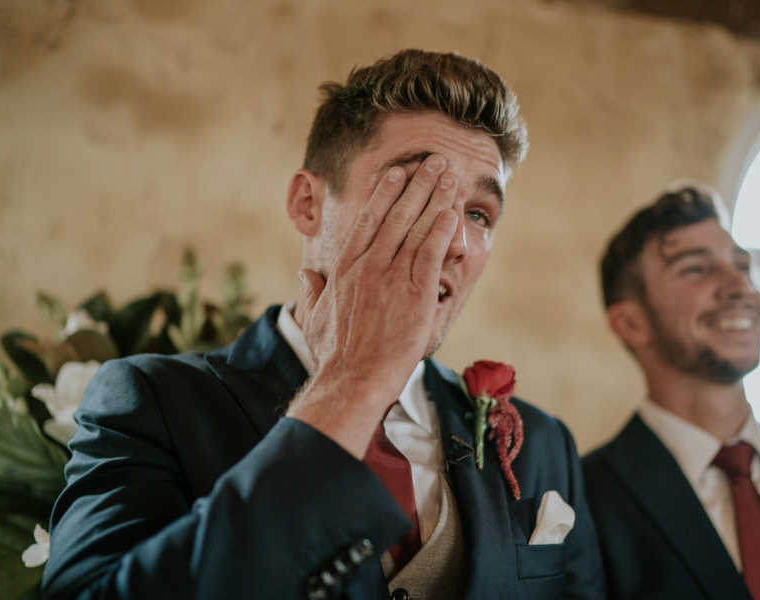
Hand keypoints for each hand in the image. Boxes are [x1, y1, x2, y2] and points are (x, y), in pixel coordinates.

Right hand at [288, 154, 458, 456]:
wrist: (355, 378)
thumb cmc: (336, 353)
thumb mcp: (315, 317)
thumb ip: (312, 291)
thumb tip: (305, 276)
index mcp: (346, 267)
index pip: (369, 219)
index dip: (386, 192)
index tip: (398, 172)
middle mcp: (369, 265)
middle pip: (397, 214)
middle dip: (418, 184)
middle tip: (435, 161)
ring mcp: (392, 278)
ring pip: (417, 228)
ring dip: (436, 198)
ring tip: (450, 176)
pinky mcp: (415, 294)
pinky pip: (431, 254)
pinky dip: (442, 231)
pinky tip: (453, 212)